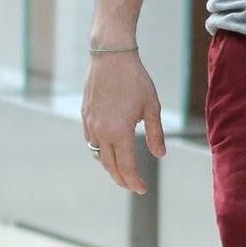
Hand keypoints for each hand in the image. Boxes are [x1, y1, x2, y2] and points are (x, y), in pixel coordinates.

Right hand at [82, 54, 165, 193]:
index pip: (126, 167)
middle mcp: (101, 132)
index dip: (134, 181)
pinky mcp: (85, 116)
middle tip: (133, 186)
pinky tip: (108, 150)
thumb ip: (155, 133)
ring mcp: (90, 124)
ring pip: (98, 155)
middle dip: (122, 179)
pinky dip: (100, 151)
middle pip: (110, 166)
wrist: (111, 56)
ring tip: (122, 171)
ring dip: (110, 166)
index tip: (142, 189)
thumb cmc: (135, 79)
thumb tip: (160, 155)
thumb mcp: (151, 106)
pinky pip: (90, 141)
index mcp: (119, 132)